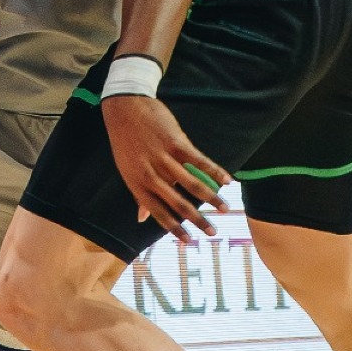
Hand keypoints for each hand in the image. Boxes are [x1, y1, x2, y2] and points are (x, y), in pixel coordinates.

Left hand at [101, 96, 229, 241]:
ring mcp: (164, 158)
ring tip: (225, 209)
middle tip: (213, 233)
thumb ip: (137, 195)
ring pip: (192, 184)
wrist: (124, 108)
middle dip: (198, 220)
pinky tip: (227, 180)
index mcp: (138, 184)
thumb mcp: (126, 170)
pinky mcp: (175, 142)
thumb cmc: (125, 141)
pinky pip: (198, 160)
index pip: (159, 213)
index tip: (189, 242)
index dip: (174, 229)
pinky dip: (215, 171)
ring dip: (211, 199)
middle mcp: (151, 175)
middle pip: (178, 203)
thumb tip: (140, 219)